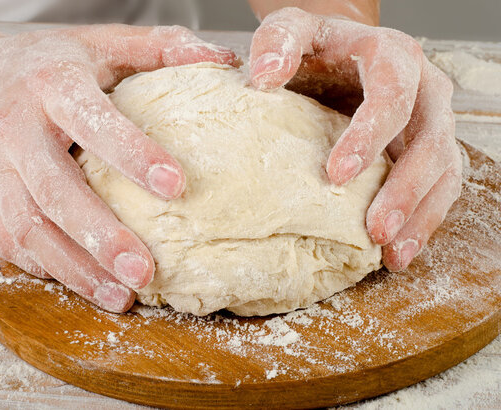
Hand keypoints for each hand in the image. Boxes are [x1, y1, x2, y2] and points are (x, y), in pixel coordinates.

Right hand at [0, 23, 236, 311]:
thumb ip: (158, 48)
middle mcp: (18, 132)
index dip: (132, 153)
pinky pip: (12, 242)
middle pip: (54, 191)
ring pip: (30, 228)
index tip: (176, 185)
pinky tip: (87, 285)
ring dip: (76, 268)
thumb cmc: (43, 64)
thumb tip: (223, 56)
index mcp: (52, 87)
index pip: (92, 121)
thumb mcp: (98, 43)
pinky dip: (50, 268)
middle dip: (100, 235)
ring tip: (123, 296)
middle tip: (145, 270)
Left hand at [249, 8, 461, 270]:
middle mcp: (424, 89)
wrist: (338, 54)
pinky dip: (422, 222)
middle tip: (374, 230)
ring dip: (420, 215)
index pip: (392, 95)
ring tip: (391, 253)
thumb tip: (265, 75)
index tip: (336, 175)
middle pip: (429, 141)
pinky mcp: (427, 152)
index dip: (369, 135)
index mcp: (393, 57)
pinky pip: (439, 189)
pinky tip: (398, 251)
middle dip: (404, 189)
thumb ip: (278, 42)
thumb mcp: (293, 30)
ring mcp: (431, 123)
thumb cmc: (315, 47)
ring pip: (443, 172)